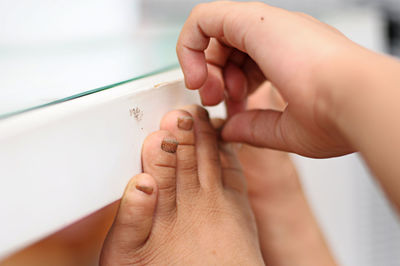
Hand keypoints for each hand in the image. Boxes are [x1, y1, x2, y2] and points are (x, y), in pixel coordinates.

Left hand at [176, 1, 357, 157]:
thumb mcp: (285, 131)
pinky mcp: (251, 19)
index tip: (228, 107)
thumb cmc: (335, 116)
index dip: (228, 84)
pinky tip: (197, 75)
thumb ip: (253, 126)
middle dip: (211, 75)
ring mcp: (264, 24)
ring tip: (209, 92)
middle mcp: (276, 37)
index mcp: (288, 57)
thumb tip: (228, 128)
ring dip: (201, 64)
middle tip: (211, 99)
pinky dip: (189, 45)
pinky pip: (204, 18)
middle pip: (226, 45)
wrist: (353, 101)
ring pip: (213, 31)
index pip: (245, 61)